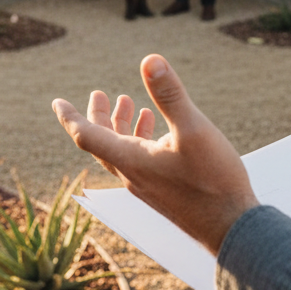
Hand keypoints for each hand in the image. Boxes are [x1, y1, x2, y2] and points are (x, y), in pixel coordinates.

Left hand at [52, 55, 258, 254]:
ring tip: (128, 102)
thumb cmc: (214, 181)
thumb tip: (149, 59)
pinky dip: (141, 140)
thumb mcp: (193, 129)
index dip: (70, 117)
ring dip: (121, 126)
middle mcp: (133, 175)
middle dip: (98, 116)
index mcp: (131, 160)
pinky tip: (159, 129)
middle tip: (100, 94)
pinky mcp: (164, 192)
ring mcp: (149, 186)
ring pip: (122, 152)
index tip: (56, 102)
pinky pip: (141, 162)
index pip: (87, 136)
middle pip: (102, 143)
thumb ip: (170, 94)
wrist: (233, 230)